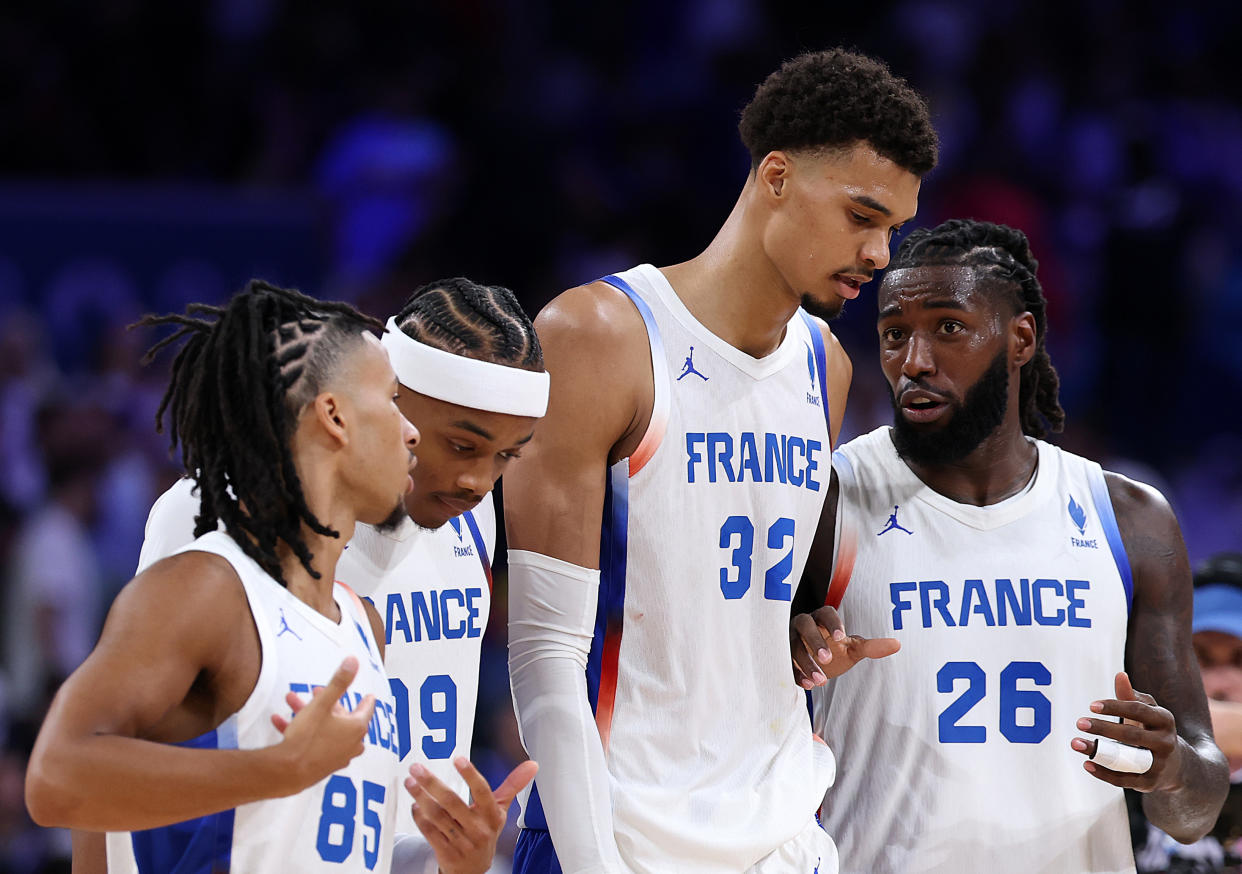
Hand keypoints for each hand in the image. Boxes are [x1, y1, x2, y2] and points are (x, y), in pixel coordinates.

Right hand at [269, 656, 375, 792]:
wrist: (287, 772)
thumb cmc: (308, 737)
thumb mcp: (322, 704)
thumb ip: (338, 682)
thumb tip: (354, 661)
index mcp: (356, 728)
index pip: (365, 710)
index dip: (365, 700)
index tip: (368, 696)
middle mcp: (350, 744)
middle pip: (342, 718)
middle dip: (327, 702)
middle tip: (315, 691)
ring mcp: (337, 757)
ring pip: (324, 729)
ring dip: (309, 714)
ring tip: (290, 701)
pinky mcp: (322, 766)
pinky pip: (313, 743)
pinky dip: (301, 731)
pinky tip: (280, 721)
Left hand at [405, 757, 537, 873]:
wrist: (474, 869)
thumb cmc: (485, 831)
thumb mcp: (500, 810)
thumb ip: (513, 786)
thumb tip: (532, 765)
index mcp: (492, 815)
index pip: (482, 792)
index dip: (470, 775)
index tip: (457, 759)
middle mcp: (478, 830)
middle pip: (453, 802)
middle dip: (432, 784)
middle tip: (416, 768)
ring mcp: (462, 842)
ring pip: (438, 817)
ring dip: (421, 798)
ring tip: (410, 783)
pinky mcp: (446, 853)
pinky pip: (430, 832)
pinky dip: (420, 818)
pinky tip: (414, 805)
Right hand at [790, 605, 900, 688]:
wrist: (814, 664)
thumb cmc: (834, 650)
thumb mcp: (853, 649)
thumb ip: (871, 647)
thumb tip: (897, 644)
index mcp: (821, 617)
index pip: (825, 612)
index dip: (832, 623)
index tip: (841, 637)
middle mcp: (802, 624)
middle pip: (805, 624)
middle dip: (815, 641)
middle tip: (828, 659)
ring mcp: (789, 638)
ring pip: (792, 645)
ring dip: (805, 662)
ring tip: (820, 680)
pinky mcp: (781, 655)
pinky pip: (784, 662)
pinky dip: (795, 673)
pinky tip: (807, 685)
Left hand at [1071, 671, 1183, 791]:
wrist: (1178, 765)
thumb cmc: (1153, 730)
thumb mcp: (1147, 712)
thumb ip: (1131, 696)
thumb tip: (1119, 676)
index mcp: (1164, 720)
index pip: (1138, 710)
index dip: (1115, 707)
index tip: (1091, 705)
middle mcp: (1165, 742)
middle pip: (1132, 734)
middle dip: (1104, 728)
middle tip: (1080, 722)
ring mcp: (1159, 764)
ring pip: (1127, 758)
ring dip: (1099, 752)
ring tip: (1076, 743)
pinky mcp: (1151, 782)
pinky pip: (1125, 779)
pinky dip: (1104, 773)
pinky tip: (1086, 763)